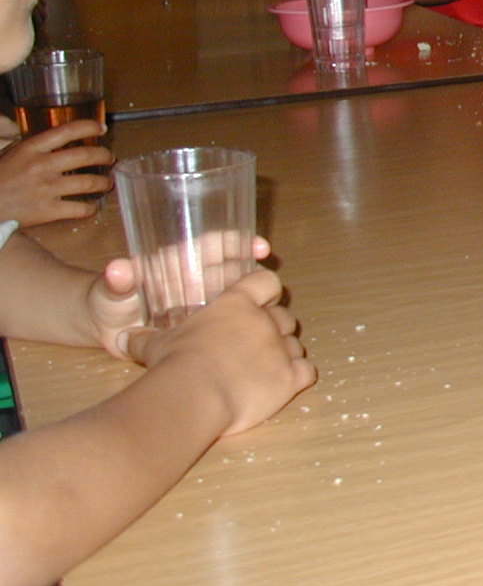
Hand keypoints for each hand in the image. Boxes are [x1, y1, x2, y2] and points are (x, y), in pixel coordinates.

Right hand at [0, 122, 113, 225]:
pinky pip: (80, 208)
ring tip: (107, 183)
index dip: (89, 127)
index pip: (67, 131)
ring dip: (104, 182)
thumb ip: (30, 146)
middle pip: (86, 155)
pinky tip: (91, 206)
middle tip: (110, 158)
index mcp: (31, 148)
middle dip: (104, 155)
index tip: (102, 128)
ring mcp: (46, 189)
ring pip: (89, 182)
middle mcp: (42, 165)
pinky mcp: (48, 211)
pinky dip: (90, 208)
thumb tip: (53, 139)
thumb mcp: (7, 154)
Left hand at [90, 234, 272, 360]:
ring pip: (240, 298)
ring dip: (257, 306)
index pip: (217, 244)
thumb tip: (118, 269)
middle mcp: (199, 280)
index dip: (241, 243)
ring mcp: (204, 304)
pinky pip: (231, 324)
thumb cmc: (109, 303)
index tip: (261, 249)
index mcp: (181, 262)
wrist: (107, 335)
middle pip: (237, 271)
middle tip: (273, 290)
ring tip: (268, 320)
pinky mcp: (204, 328)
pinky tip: (260, 343)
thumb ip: (117, 282)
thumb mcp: (111, 291)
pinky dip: (246, 331)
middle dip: (258, 275)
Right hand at [126, 269, 315, 436]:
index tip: (258, 303)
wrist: (193, 395)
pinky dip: (298, 377)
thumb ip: (143, 339)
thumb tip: (120, 338)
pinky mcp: (290, 377)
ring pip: (296, 344)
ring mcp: (280, 349)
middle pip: (283, 316)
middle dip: (273, 328)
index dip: (266, 290)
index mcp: (236, 304)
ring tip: (262, 370)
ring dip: (284, 354)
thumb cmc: (173, 364)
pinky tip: (281, 385)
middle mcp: (264, 321)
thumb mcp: (155, 345)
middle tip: (253, 346)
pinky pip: (307, 371)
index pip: (266, 282)